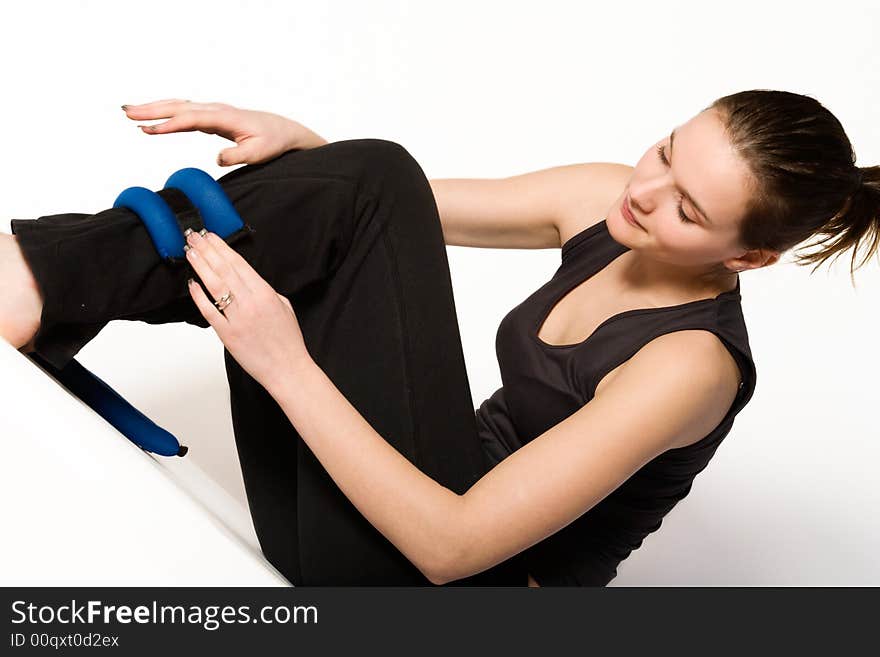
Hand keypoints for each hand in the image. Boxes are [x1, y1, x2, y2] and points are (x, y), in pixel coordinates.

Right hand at [122, 98, 327, 165]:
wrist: (282, 131)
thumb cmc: (271, 142)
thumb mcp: (258, 154)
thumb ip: (237, 156)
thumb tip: (217, 160)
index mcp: (225, 118)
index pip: (192, 119)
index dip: (169, 124)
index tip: (149, 130)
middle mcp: (215, 110)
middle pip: (179, 107)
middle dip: (152, 110)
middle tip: (127, 113)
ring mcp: (212, 111)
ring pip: (178, 106)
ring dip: (154, 108)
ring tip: (129, 113)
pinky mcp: (211, 117)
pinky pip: (183, 112)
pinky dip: (166, 113)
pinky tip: (152, 119)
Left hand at [182, 228, 311, 392]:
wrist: (288, 369)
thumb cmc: (288, 341)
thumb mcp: (284, 307)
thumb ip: (266, 291)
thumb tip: (248, 281)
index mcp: (266, 294)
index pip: (238, 264)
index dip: (222, 248)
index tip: (211, 236)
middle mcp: (250, 303)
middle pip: (224, 270)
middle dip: (207, 250)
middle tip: (193, 237)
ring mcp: (237, 318)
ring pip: (214, 286)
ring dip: (200, 266)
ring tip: (190, 252)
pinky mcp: (227, 335)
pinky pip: (209, 311)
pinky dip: (199, 296)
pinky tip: (192, 284)